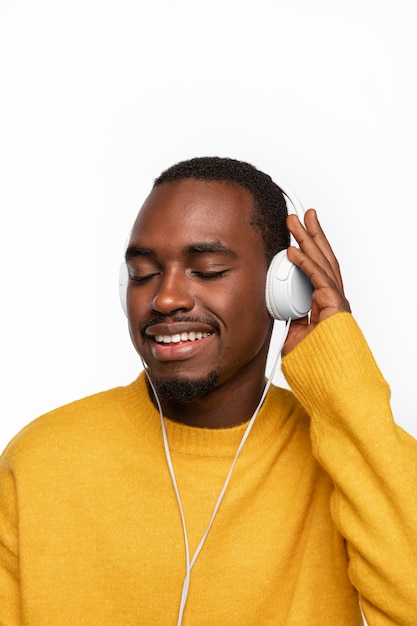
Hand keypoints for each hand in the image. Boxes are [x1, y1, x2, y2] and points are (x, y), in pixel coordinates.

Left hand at [282, 208, 350, 355]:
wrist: (330, 385)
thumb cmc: (316, 366)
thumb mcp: (295, 336)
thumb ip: (290, 319)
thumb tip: (278, 307)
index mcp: (324, 305)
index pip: (316, 270)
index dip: (307, 250)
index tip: (295, 236)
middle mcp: (333, 301)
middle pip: (322, 260)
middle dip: (311, 235)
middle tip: (301, 215)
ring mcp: (336, 303)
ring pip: (322, 263)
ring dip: (308, 240)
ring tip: (297, 221)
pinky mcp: (334, 309)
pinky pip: (318, 280)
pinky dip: (305, 264)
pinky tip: (293, 250)